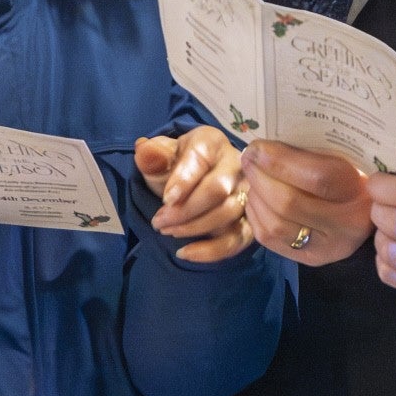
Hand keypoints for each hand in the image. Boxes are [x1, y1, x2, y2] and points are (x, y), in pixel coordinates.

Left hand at [136, 126, 253, 262]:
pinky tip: (187, 253)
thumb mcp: (160, 156)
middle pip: (218, 189)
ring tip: (169, 231)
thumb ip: (152, 154)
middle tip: (159, 222)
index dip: (183, 180)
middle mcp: (236, 164)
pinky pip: (238, 238)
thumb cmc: (177, 165)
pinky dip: (212, 250)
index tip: (166, 200)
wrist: (194, 181)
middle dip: (185, 210)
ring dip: (195, 228)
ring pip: (229, 213)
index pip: (200, 159)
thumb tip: (144, 150)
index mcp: (212, 142)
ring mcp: (248, 192)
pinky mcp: (251, 219)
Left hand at [243, 141, 377, 265]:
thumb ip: (310, 152)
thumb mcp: (343, 159)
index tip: (258, 147)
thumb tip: (264, 147)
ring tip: (253, 177)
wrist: (364, 214)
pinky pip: (268, 238)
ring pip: (275, 224)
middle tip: (248, 158)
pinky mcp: (308, 259)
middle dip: (260, 177)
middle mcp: (346, 227)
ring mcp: (326, 248)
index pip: (316, 178)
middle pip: (289, 204)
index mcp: (361, 193)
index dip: (280, 162)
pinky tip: (258, 198)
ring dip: (256, 196)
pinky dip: (255, 213)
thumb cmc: (351, 176)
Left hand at [366, 155, 395, 291]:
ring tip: (389, 224)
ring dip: (381, 235)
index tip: (376, 181)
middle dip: (380, 209)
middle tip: (381, 202)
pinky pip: (391, 275)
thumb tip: (386, 169)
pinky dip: (383, 260)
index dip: (384, 186)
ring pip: (394, 252)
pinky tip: (394, 245)